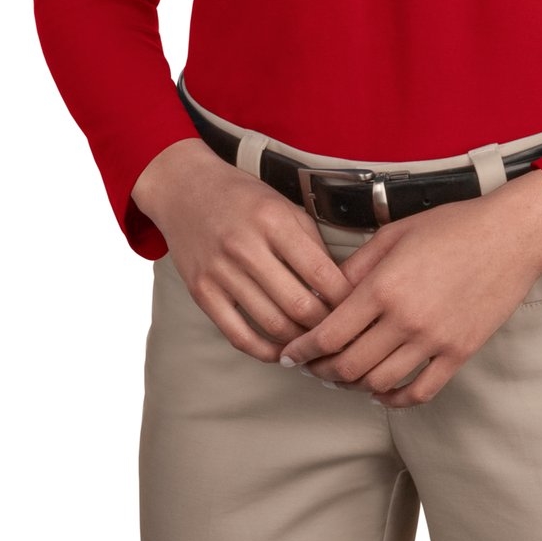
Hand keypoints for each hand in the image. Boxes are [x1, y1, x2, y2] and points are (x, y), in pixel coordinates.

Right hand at [131, 137, 354, 360]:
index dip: (345, 299)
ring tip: (315, 343)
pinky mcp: (201, 292)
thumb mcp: (284, 206)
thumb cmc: (243, 198)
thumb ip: (312, 243)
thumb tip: (341, 287)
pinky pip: (238, 335)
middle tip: (339, 332)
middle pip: (299, 306)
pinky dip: (264, 351)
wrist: (184, 189)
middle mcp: (245, 246)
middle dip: (326, 326)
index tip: (357, 308)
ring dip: (299, 342)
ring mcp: (220, 271)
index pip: (322, 274)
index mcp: (274, 221)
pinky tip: (281, 351)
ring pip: (272, 325)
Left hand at [274, 189, 541, 407]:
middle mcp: (405, 319)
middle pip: (348, 367)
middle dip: (321, 372)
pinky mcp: (459, 353)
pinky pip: (419, 391)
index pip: (328, 334)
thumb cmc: (452, 226)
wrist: (510, 236)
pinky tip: (382, 392)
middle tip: (312, 368)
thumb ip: (356, 267)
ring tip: (343, 377)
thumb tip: (326, 295)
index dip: (302, 350)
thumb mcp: (394, 234)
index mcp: (383, 286)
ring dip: (353, 386)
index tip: (290, 355)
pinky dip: (393, 399)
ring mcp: (434, 340)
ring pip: (378, 384)